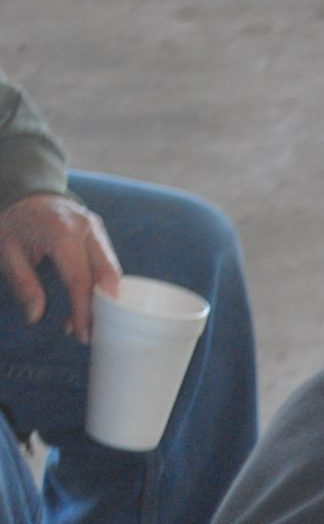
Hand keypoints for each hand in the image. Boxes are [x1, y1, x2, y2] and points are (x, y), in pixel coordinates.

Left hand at [0, 191, 121, 342]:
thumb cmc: (14, 220)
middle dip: (103, 308)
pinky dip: (102, 285)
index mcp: (62, 233)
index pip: (80, 280)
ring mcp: (97, 228)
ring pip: (113, 271)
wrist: (25, 189)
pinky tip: (86, 299)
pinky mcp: (100, 232)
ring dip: (104, 299)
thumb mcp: (8, 252)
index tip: (81, 335)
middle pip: (109, 276)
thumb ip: (23, 283)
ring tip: (82, 319)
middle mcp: (87, 229)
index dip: (83, 311)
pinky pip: (109, 263)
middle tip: (88, 332)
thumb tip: (35, 316)